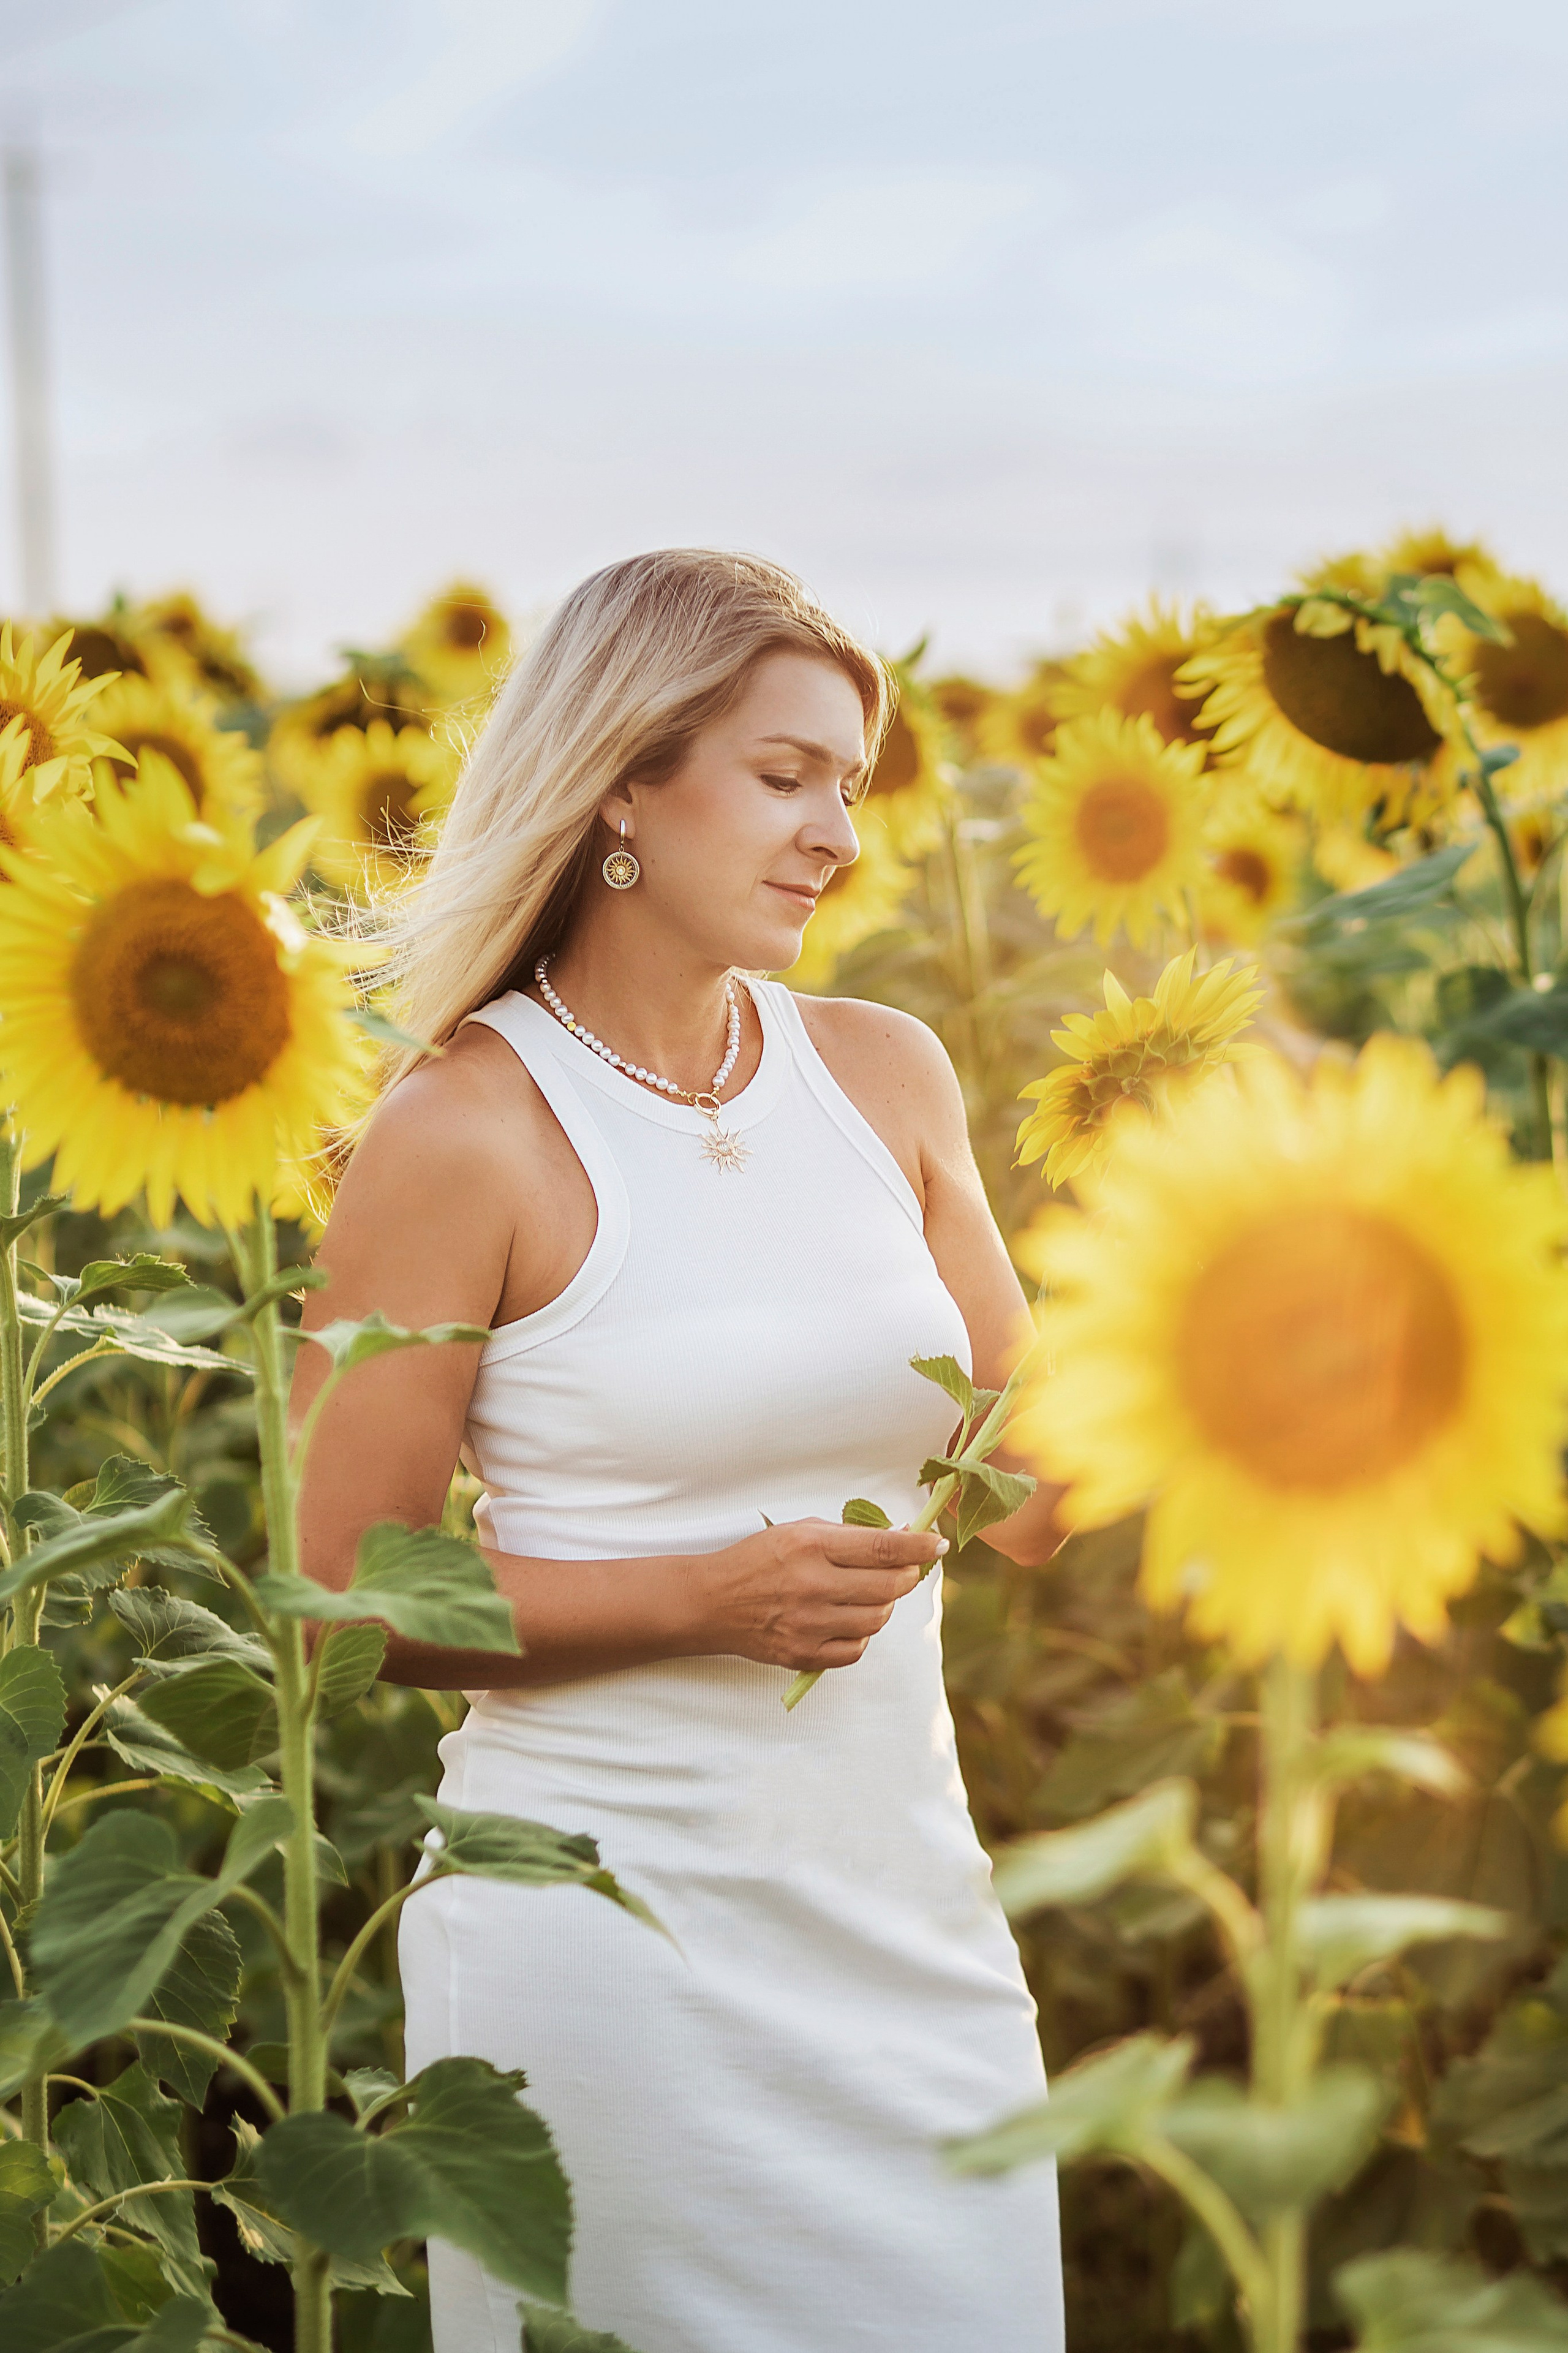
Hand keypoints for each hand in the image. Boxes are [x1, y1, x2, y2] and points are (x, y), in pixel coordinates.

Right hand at [693, 1517, 946, 1672]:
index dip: (918, 1546)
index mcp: (811, 1546)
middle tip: (907, 1570)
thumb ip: (847, 1535)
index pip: (882, 1548)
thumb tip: (898, 1537)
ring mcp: (808, 1624)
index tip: (937, 1544)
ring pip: (876, 1620)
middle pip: (888, 1586)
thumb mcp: (798, 1531)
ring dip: (883, 1606)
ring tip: (871, 1594)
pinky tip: (848, 1620)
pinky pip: (855, 1650)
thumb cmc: (757, 1560)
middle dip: (907, 1576)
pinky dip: (861, 1635)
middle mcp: (811, 1585)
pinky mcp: (803, 1654)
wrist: (711, 1603)